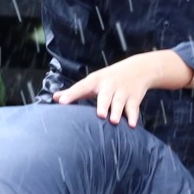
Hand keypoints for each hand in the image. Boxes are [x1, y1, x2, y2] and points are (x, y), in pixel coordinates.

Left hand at [53, 50, 192, 127]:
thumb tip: (55, 98)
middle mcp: (109, 85)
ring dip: (117, 111)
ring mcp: (123, 91)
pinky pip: (133, 108)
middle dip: (102, 105)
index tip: (62, 102)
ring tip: (113, 121)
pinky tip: (132, 125)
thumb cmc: (108, 78)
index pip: (81, 87)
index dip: (71, 94)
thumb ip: (74, 91)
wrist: (139, 69)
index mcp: (95, 81)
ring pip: (120, 102)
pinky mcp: (134, 98)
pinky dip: (133, 116)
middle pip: (105, 95)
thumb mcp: (92, 81)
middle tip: (99, 115)